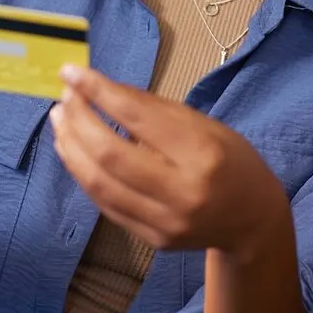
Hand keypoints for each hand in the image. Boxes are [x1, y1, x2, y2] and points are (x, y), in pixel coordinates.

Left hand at [50, 65, 289, 261]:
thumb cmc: (230, 160)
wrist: (252, 219)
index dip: (99, 92)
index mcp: (202, 153)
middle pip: (110, 155)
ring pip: (99, 183)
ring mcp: (165, 222)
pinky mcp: (151, 240)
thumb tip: (100, 89)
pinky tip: (74, 151)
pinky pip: (105, 204)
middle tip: (65, 97)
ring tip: (61, 120)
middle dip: (79, 121)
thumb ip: (153, 111)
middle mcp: (183, 192)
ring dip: (71, 148)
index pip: (138, 117)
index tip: (73, 73)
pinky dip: (84, 173)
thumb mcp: (204, 124)